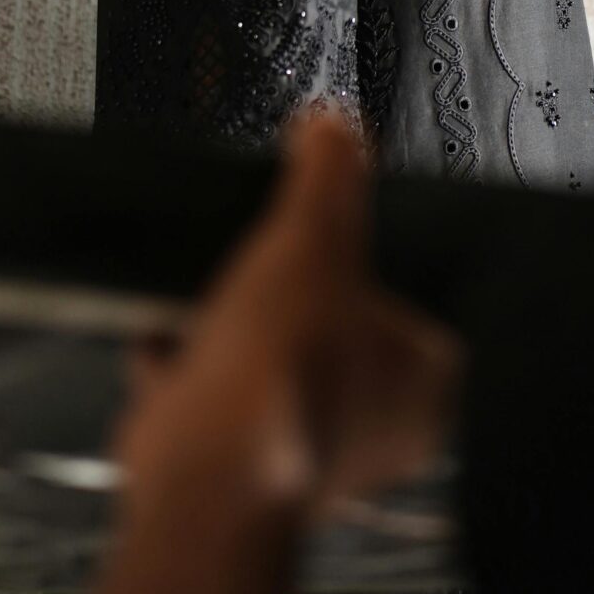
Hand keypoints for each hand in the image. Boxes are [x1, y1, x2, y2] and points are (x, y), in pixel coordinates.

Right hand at [118, 106, 461, 518]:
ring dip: (229, 332)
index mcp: (426, 383)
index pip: (407, 300)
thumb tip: (334, 124)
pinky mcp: (238, 468)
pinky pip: (212, 400)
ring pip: (269, 367)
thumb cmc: (279, 376)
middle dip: (283, 300)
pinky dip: (185, 369)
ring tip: (210, 296)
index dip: (358, 265)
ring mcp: (306, 454)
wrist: (200, 468)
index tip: (322, 240)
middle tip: (264, 268)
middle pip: (330, 330)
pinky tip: (167, 336)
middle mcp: (377, 431)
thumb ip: (328, 175)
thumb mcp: (313, 238)